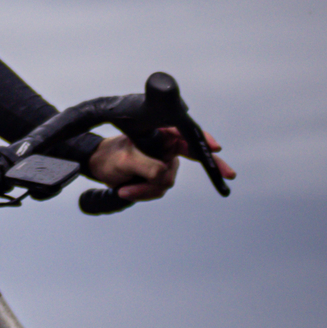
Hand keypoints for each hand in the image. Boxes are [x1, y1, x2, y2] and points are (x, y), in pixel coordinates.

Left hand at [85, 128, 235, 205]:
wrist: (99, 167)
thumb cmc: (110, 155)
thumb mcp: (127, 160)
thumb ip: (149, 167)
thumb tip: (164, 176)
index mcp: (161, 134)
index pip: (186, 136)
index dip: (203, 141)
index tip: (215, 147)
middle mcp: (166, 148)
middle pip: (193, 157)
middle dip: (210, 166)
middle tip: (228, 175)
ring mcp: (163, 163)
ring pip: (167, 181)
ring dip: (146, 189)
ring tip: (125, 188)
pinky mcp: (157, 178)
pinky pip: (158, 190)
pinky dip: (143, 193)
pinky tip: (126, 191)